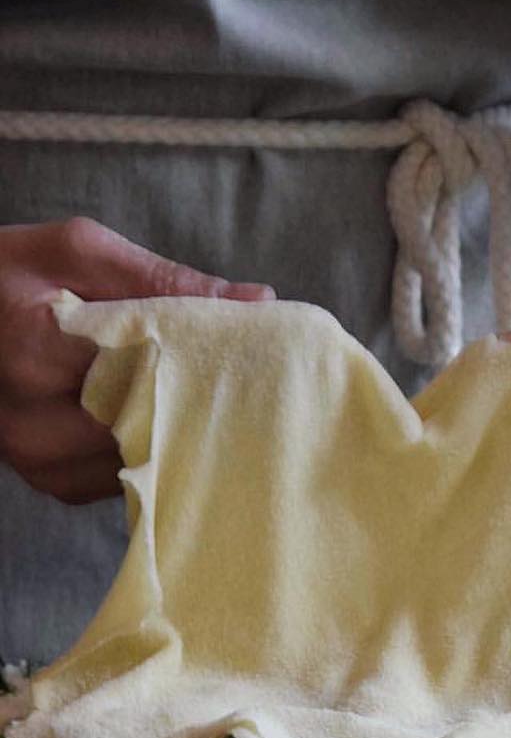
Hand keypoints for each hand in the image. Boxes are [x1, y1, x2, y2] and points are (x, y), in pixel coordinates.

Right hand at [0, 218, 273, 502]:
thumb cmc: (9, 277)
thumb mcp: (78, 252)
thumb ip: (165, 279)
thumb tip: (258, 301)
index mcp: (35, 352)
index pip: (152, 369)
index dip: (208, 361)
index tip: (252, 351)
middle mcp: (34, 423)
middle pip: (156, 424)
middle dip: (202, 401)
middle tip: (248, 380)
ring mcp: (44, 464)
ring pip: (150, 459)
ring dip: (182, 431)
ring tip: (207, 397)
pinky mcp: (58, 486)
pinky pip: (131, 477)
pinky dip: (155, 450)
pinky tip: (165, 420)